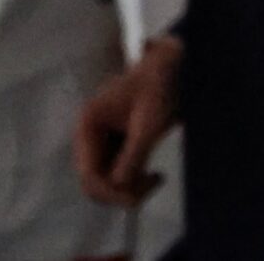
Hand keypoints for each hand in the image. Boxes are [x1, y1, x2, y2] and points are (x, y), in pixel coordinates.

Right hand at [75, 36, 182, 207]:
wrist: (174, 65)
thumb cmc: (160, 85)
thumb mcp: (150, 121)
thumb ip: (133, 154)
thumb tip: (119, 185)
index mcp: (89, 124)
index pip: (88, 174)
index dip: (109, 192)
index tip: (137, 197)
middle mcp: (90, 136)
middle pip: (95, 182)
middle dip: (120, 191)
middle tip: (152, 184)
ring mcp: (102, 142)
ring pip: (106, 181)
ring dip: (128, 188)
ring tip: (156, 179)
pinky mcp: (116, 145)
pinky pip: (118, 174)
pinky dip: (134, 180)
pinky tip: (153, 175)